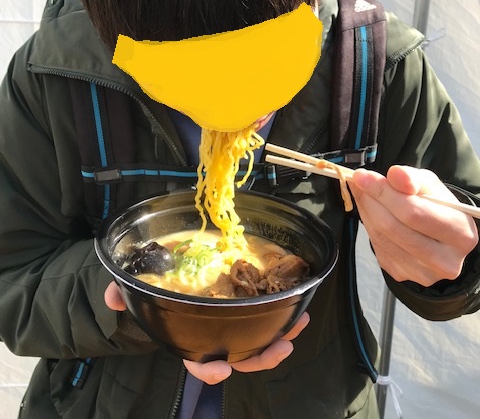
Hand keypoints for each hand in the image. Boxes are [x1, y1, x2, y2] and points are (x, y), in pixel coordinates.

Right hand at [105, 282, 309, 381]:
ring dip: (279, 338)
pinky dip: (283, 317)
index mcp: (189, 336)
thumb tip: (111, 297)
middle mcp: (213, 336)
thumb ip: (125, 293)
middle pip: (237, 358)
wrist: (170, 275)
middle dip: (260, 358)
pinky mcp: (246, 308)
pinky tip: (297, 308)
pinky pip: (266, 319)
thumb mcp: (141, 290)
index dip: (208, 370)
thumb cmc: (158, 289)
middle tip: (280, 348)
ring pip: (257, 342)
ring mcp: (231, 325)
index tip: (222, 371)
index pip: (196, 361)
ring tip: (297, 327)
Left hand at [349, 165, 478, 285]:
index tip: (363, 176)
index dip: (383, 192)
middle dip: (370, 199)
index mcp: (460, 234)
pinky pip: (377, 246)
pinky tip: (372, 212)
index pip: (412, 212)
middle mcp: (445, 260)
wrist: (438, 234)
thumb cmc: (436, 206)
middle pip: (392, 226)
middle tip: (360, 181)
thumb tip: (394, 174)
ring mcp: (422, 272)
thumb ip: (413, 178)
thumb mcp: (430, 185)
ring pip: (380, 236)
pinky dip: (368, 224)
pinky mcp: (402, 274)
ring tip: (365, 193)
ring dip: (366, 210)